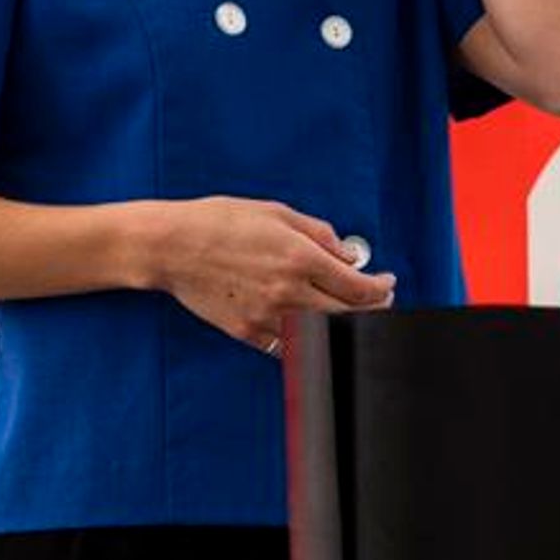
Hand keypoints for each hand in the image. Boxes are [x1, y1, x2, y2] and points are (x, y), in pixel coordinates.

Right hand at [148, 195, 395, 353]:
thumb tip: (348, 253)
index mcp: (299, 257)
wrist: (172, 246)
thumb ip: (318, 234)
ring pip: (325, 335)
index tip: (387, 282)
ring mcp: (269, 317)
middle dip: (374, 309)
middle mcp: (289, 291)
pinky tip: (317, 327)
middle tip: (379, 299)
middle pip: (350, 315)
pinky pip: (291, 346)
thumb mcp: (276, 212)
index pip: (359, 286)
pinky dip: (311, 340)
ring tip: (351, 312)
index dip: (382, 288)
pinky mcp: (249, 332)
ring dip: (345, 325)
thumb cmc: (220, 221)